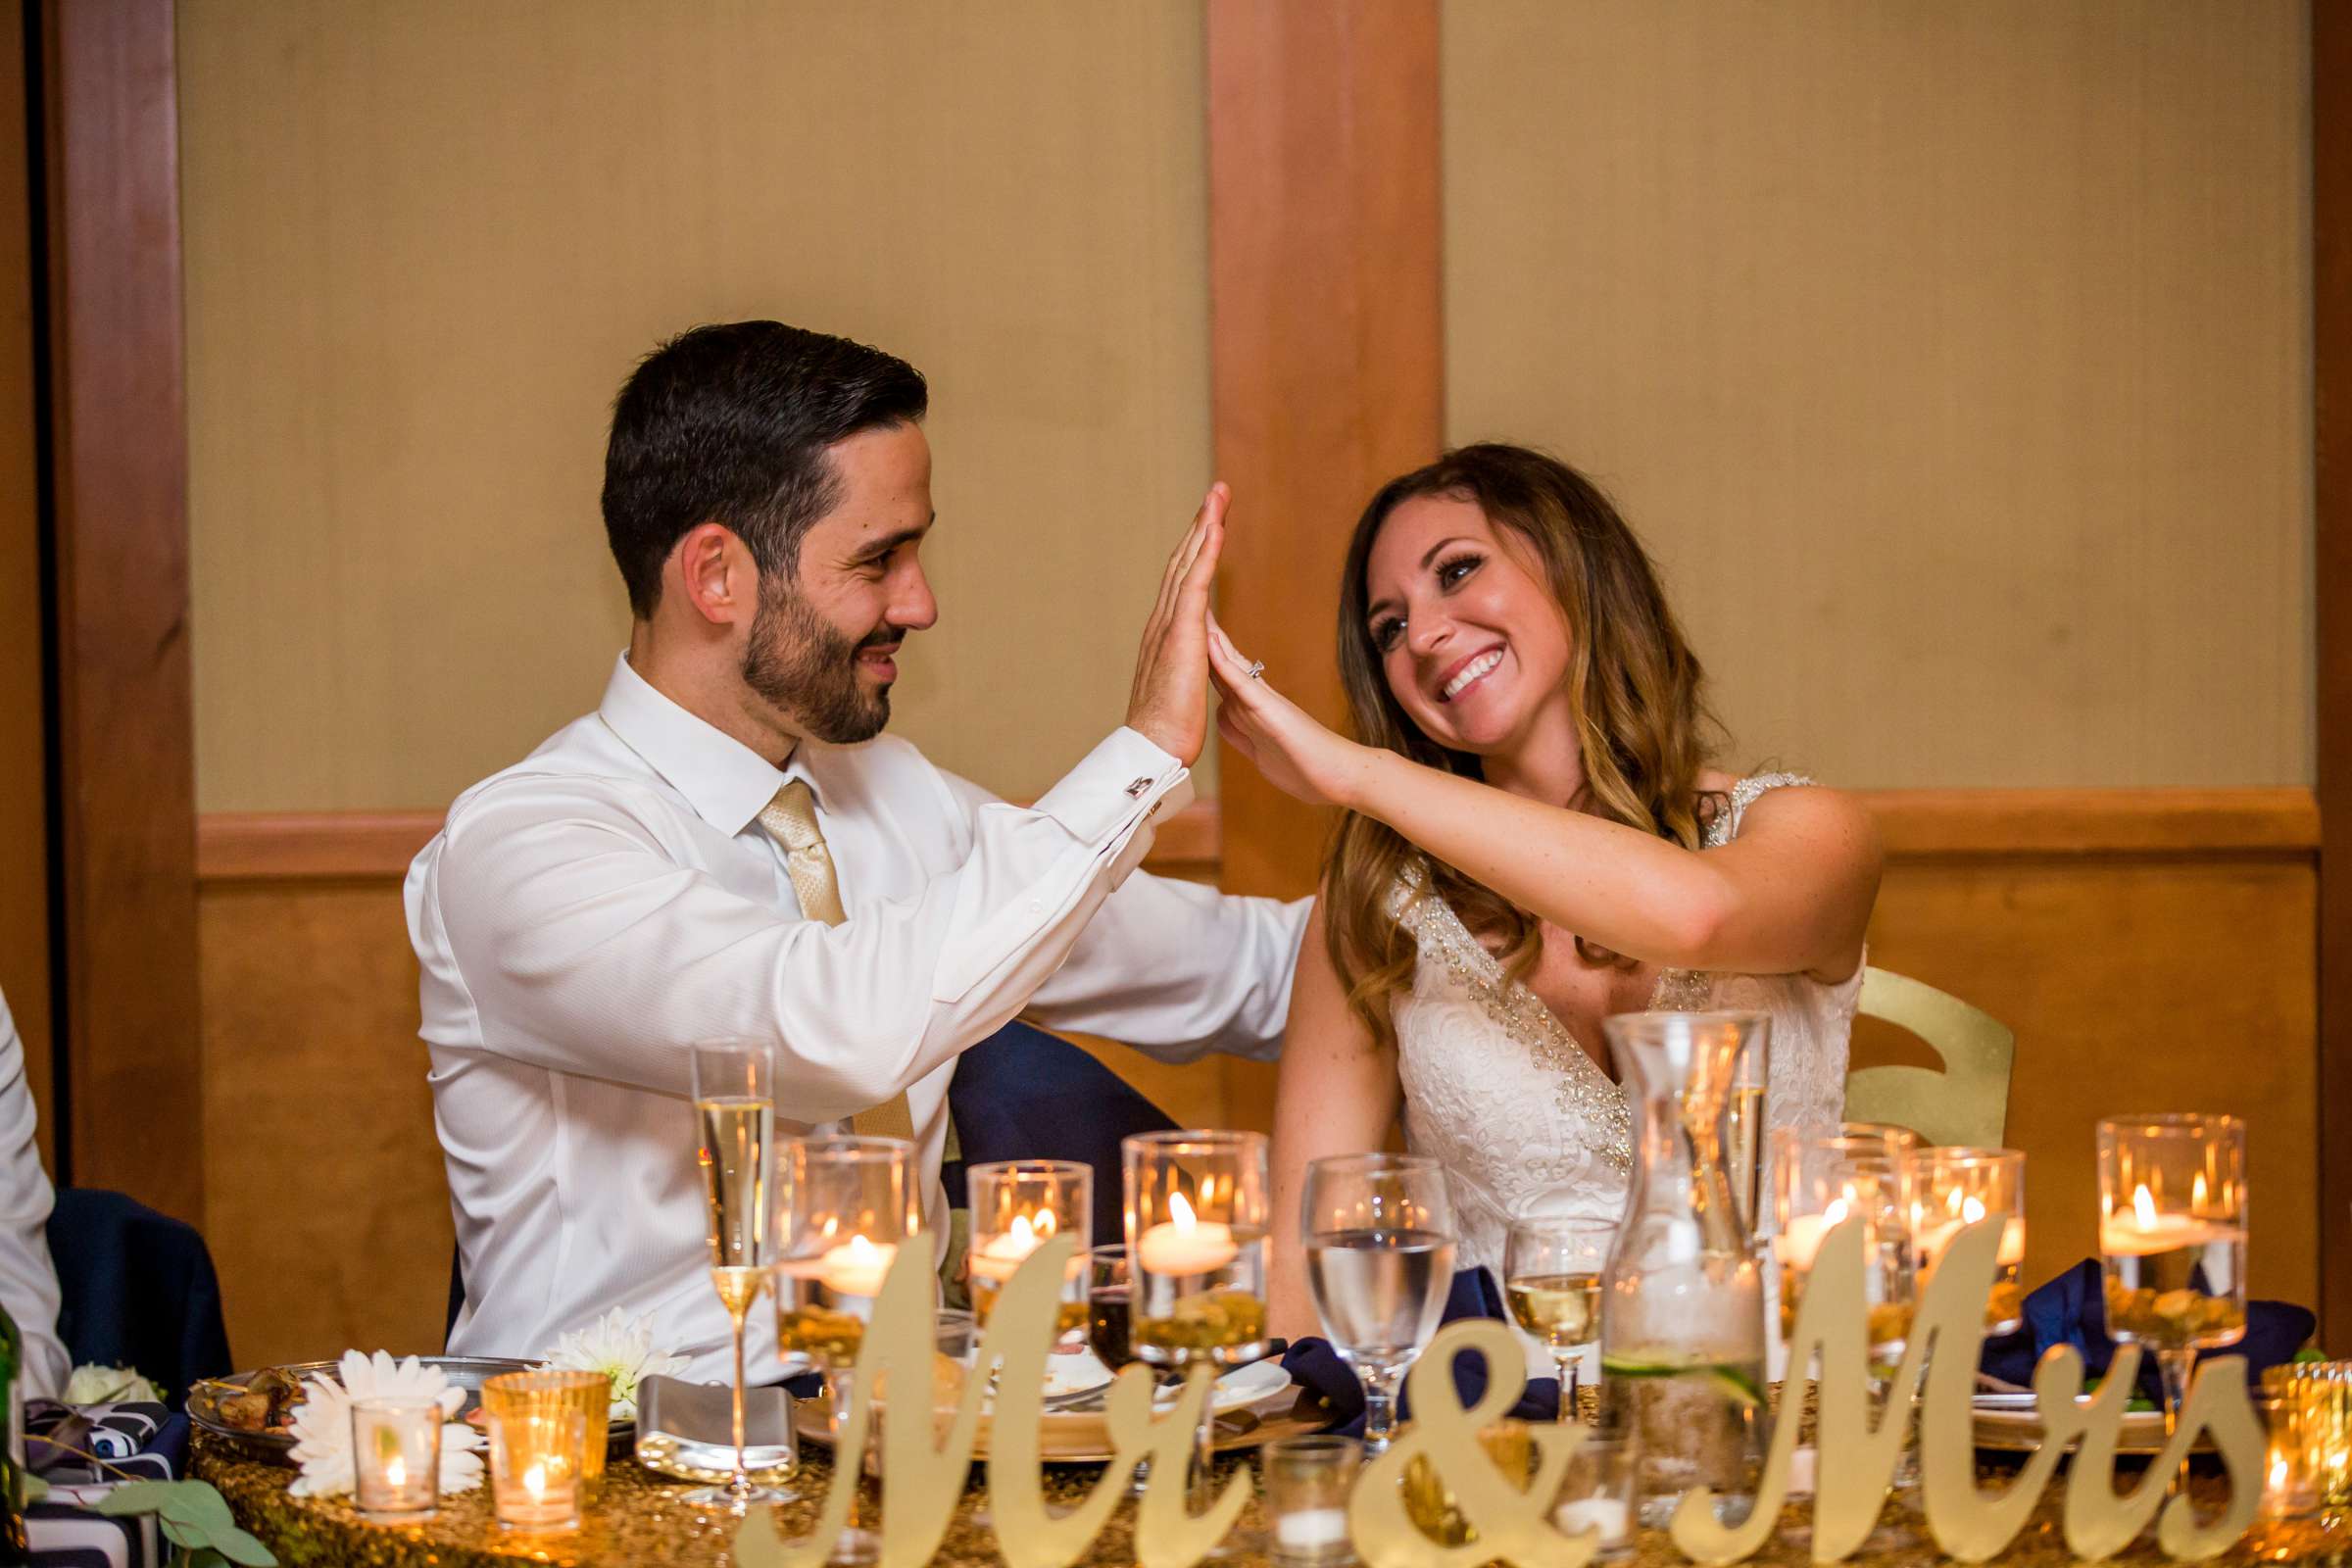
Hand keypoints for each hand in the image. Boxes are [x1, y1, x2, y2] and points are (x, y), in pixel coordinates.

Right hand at [1124, 483, 1228, 764]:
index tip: (1210, 523)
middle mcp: (1163, 621)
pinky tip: (1216, 527)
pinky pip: (1195, 582)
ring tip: (1218, 496)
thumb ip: (1186, 669)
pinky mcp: (1180, 632)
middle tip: (1216, 493)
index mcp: (1166, 634)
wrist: (1154, 747)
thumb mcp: (1182, 690)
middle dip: (1201, 524)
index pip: (1184, 582)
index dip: (1197, 550)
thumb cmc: (1168, 730)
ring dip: (1204, 526)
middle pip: (1183, 561)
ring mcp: (1169, 624)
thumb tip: (1191, 666)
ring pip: (1187, 562)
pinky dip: (1205, 552)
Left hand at [1206, 615, 1376, 809]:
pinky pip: (1241, 682)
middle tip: (1189, 605)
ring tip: (1196, 607)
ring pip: (1228, 664)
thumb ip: (1242, 732)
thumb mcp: (1261, 751)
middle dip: (1204, 636)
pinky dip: (1224, 662)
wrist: (1340, 777)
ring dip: (1210, 638)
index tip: (1186, 635)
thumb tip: (1223, 717)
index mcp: (1250, 711)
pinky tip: (1211, 641)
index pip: (1221, 676)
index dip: (1202, 656)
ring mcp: (1263, 702)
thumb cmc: (1306, 770)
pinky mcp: (1270, 710)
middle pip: (1222, 662)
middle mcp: (1254, 700)